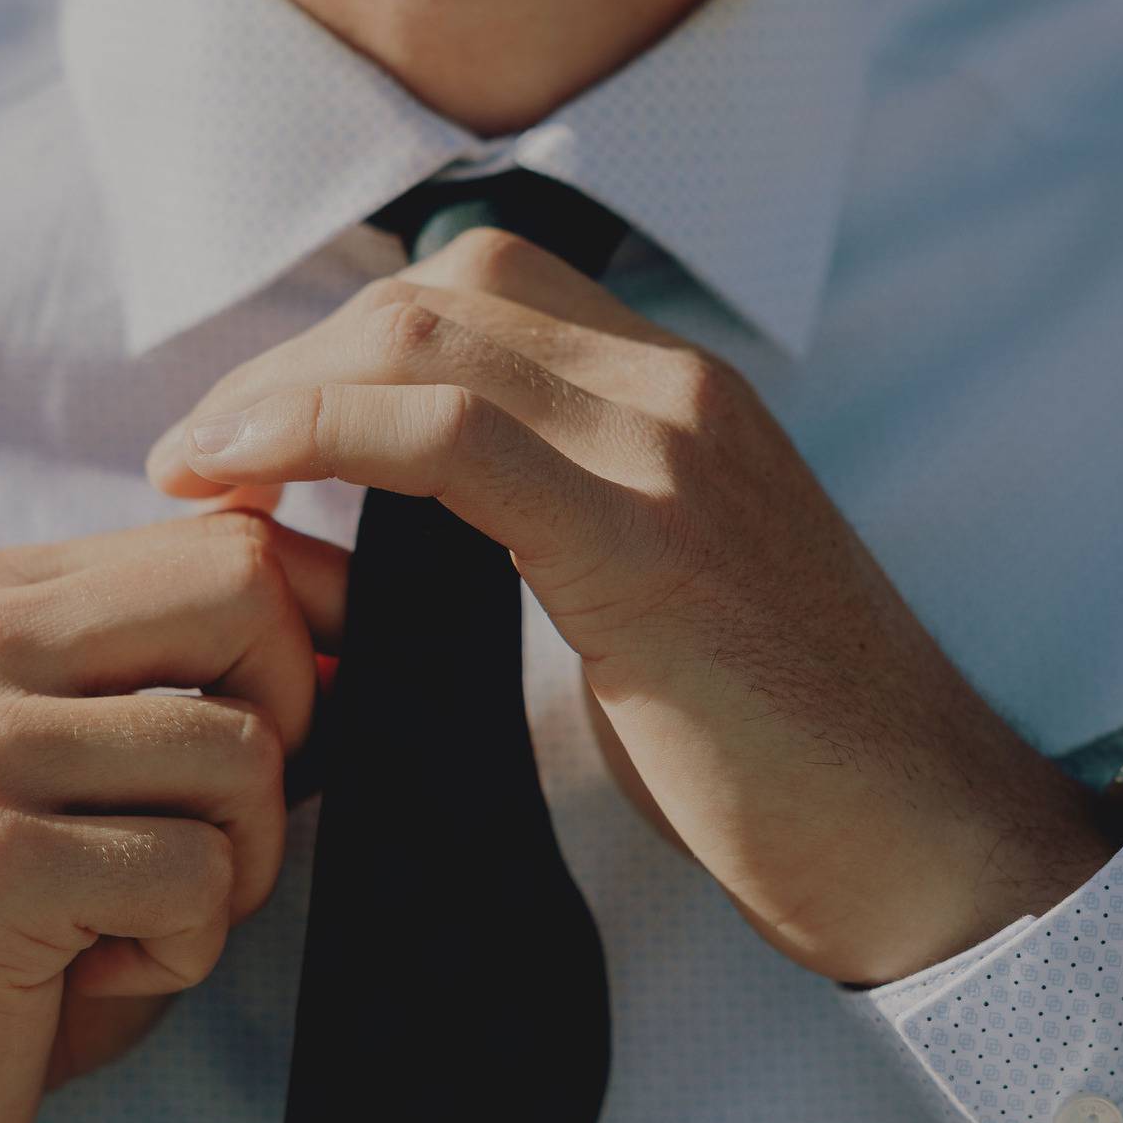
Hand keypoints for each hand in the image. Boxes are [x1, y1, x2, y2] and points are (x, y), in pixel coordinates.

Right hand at [0, 509, 344, 1122]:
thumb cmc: (15, 907)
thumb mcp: (101, 755)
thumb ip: (197, 661)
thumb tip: (339, 592)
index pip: (229, 542)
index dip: (319, 628)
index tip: (315, 715)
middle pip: (248, 597)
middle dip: (297, 717)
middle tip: (228, 815)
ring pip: (245, 752)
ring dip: (242, 863)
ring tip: (148, 907)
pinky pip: (197, 875)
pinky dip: (188, 945)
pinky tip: (99, 963)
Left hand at [145, 230, 1116, 986]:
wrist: (923, 834)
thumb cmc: (781, 741)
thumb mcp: (656, 593)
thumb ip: (556, 519)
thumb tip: (411, 522)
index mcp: (677, 394)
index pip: (480, 288)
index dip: (343, 342)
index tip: (259, 431)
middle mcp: (675, 389)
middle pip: (432, 295)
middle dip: (288, 361)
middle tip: (202, 455)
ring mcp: (668, 451)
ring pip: (426, 339)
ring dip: (280, 393)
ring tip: (199, 474)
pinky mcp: (649, 542)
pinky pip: (450, 435)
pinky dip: (320, 434)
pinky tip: (241, 484)